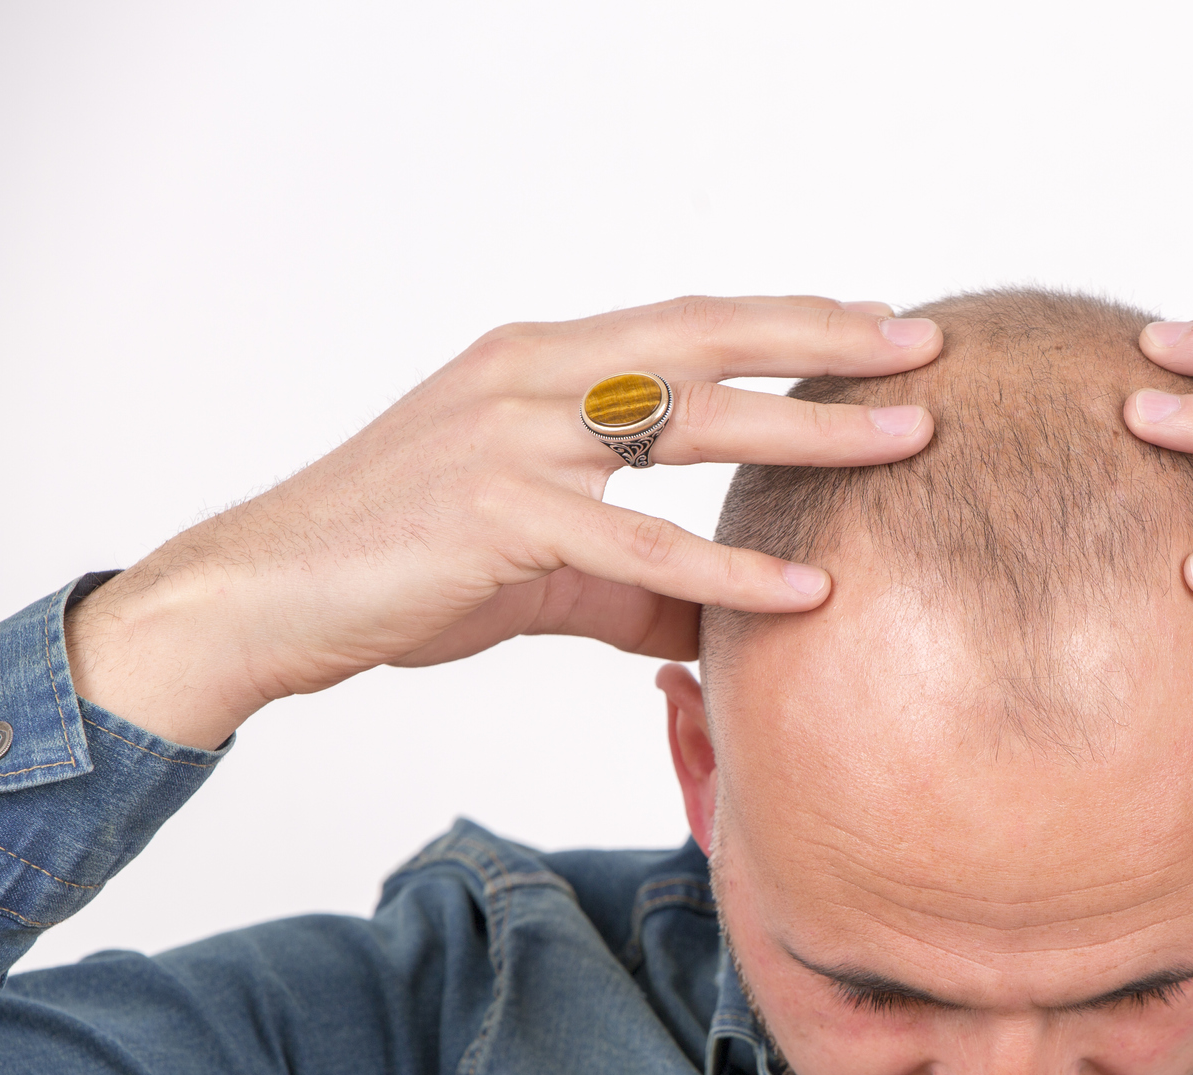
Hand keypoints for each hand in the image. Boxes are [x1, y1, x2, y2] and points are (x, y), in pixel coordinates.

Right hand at [66, 295, 942, 749]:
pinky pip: (636, 544)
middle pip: (707, 340)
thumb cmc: (401, 567)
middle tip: (925, 349)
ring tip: (907, 438)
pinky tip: (805, 588)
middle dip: (825, 341)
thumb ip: (634, 588)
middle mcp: (532, 376)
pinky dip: (726, 569)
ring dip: (808, 426)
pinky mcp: (496, 514)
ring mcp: (511, 436)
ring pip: (687, 420)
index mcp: (542, 363)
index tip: (881, 327)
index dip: (791, 322)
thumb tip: (716, 634)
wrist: (266, 596)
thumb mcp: (539, 565)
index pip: (690, 325)